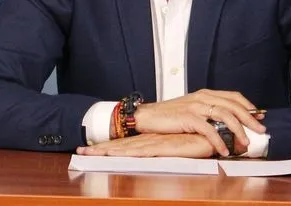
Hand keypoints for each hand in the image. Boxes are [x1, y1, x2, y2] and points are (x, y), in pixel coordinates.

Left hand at [76, 133, 222, 157]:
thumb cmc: (196, 141)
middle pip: (118, 147)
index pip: (124, 146)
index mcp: (149, 142)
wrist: (211, 135)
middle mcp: (147, 141)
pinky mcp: (161, 148)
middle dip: (98, 150)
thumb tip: (152, 156)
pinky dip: (124, 154)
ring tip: (87, 154)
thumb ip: (164, 151)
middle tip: (79, 153)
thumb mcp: (176, 149)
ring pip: (123, 149)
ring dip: (104, 152)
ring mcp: (152, 144)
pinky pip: (139, 152)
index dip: (106, 148)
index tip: (88, 151)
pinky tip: (111, 156)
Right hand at [132, 89, 265, 156]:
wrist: (147, 116)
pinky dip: (219, 141)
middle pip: (233, 106)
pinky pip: (209, 130)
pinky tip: (224, 150)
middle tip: (261, 130)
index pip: (233, 96)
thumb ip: (207, 112)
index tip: (259, 116)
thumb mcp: (190, 109)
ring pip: (225, 116)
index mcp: (204, 94)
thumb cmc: (168, 116)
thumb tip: (226, 124)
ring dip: (239, 130)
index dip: (248, 106)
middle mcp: (202, 98)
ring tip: (246, 142)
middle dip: (250, 119)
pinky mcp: (188, 118)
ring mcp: (195, 107)